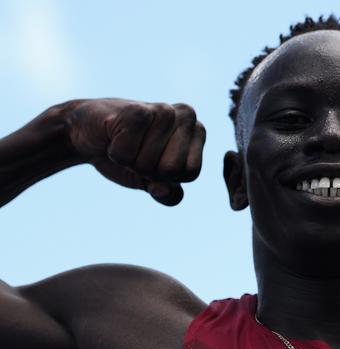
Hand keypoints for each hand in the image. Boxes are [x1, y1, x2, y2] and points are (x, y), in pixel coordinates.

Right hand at [64, 98, 205, 205]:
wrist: (88, 132)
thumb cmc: (129, 156)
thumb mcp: (153, 182)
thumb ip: (168, 194)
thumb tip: (161, 190)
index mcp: (198, 131)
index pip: (190, 173)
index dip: (167, 178)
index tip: (154, 161)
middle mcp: (187, 115)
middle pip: (170, 170)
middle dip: (147, 170)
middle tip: (137, 152)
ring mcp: (163, 110)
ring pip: (147, 164)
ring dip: (129, 161)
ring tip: (126, 142)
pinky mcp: (136, 111)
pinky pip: (126, 155)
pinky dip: (115, 154)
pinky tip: (113, 136)